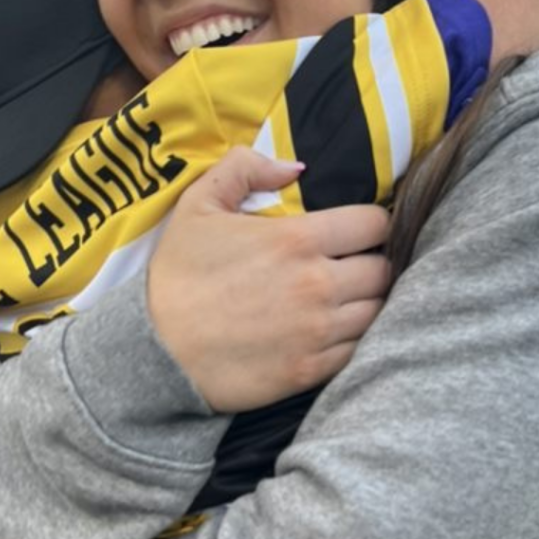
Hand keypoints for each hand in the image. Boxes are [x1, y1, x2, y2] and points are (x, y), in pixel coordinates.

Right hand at [147, 147, 390, 411]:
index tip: (358, 232)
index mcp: (298, 240)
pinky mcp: (311, 371)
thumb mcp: (198, 206)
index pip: (374, 224)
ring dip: (367, 302)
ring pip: (378, 311)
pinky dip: (355, 339)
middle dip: (373, 263)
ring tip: (347, 299)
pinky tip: (335, 331)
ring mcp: (318, 331)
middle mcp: (318, 285)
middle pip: (384, 270)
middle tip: (354, 266)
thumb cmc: (176, 276)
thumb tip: (294, 167)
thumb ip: (244, 169)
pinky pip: (359, 350)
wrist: (154, 352)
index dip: (371, 225)